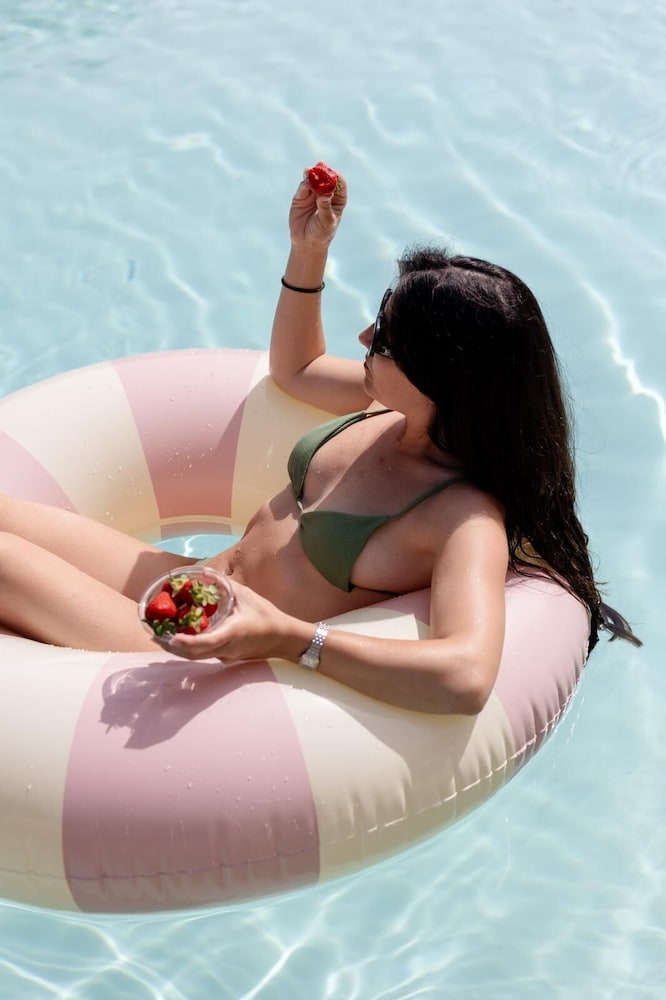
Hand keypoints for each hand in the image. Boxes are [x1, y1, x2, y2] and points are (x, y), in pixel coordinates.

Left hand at [165, 580, 298, 664]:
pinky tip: (181, 638)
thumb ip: (223, 583)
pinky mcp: (226, 657)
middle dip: (172, 646)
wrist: (284, 638)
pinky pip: (204, 655)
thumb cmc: (266, 615)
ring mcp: (226, 656)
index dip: (186, 643)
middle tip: (154, 635)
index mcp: (233, 633)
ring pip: (197, 657)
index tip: (170, 638)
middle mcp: (227, 649)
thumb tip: (203, 571)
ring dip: (178, 649)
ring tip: (161, 637)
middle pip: (194, 654)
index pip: (206, 642)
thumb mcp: (246, 595)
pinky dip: (190, 648)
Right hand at [288, 172, 346, 249]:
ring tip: (309, 171)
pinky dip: (304, 183)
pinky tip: (305, 183)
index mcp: (338, 199)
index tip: (333, 173)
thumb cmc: (321, 233)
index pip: (340, 184)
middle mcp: (326, 194)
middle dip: (323, 171)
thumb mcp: (327, 222)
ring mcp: (313, 194)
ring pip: (313, 180)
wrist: (306, 243)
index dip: (336, 176)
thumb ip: (325, 207)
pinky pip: (303, 187)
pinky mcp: (301, 197)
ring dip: (312, 174)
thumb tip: (326, 193)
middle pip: (326, 178)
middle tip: (320, 165)